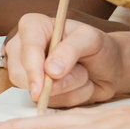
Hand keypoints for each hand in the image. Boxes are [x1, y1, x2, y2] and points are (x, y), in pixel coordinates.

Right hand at [3, 14, 124, 107]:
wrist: (107, 68)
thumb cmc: (97, 47)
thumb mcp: (91, 40)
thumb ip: (71, 50)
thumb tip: (50, 70)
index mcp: (33, 25)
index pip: (27, 47)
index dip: (33, 68)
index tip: (41, 88)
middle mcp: (22, 47)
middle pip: (23, 74)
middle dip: (59, 82)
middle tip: (83, 71)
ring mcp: (25, 70)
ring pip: (36, 92)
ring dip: (68, 89)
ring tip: (81, 74)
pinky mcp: (34, 90)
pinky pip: (47, 103)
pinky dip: (69, 98)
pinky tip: (76, 86)